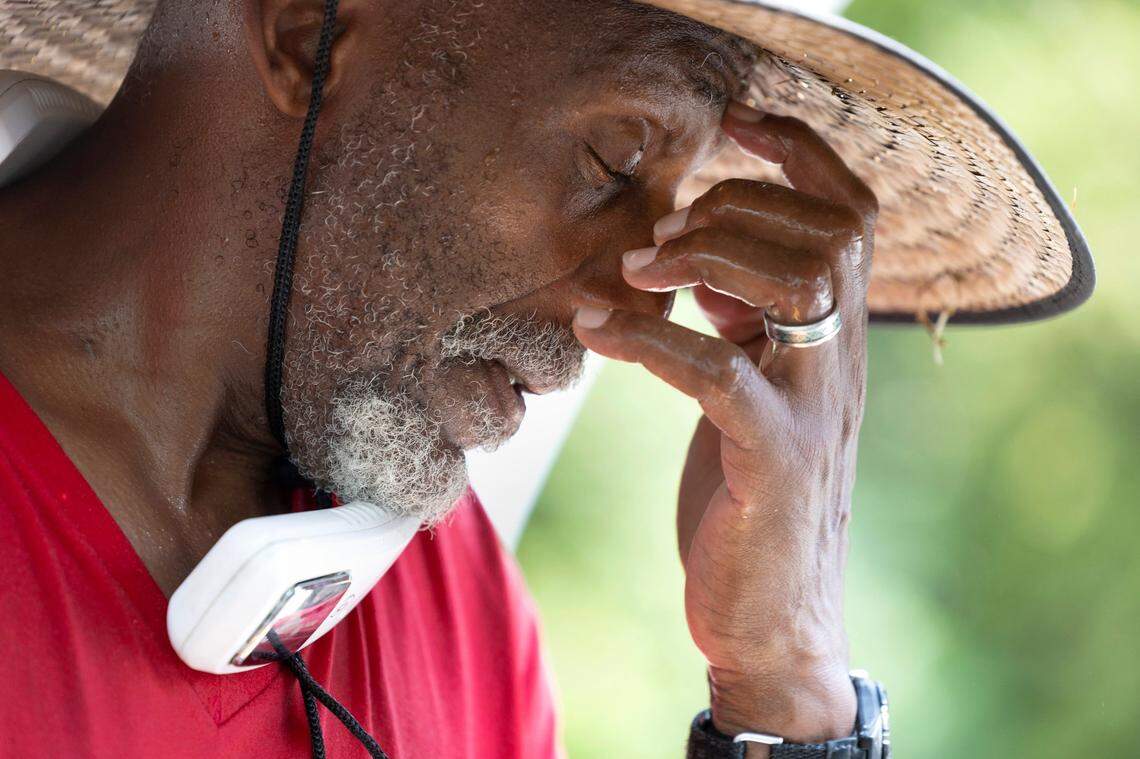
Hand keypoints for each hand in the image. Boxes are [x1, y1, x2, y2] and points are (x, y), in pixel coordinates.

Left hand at [573, 102, 877, 750]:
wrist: (776, 623)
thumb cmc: (755, 503)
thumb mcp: (755, 396)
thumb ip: (747, 327)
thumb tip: (708, 264)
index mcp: (837, 342)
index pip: (852, 215)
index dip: (799, 154)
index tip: (735, 124)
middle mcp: (840, 365)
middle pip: (823, 232)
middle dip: (731, 208)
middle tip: (656, 238)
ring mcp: (814, 409)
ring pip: (789, 283)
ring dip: (698, 256)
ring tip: (629, 271)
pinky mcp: (772, 459)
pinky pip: (716, 371)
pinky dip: (649, 338)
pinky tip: (595, 329)